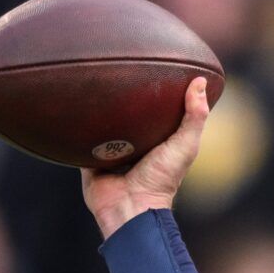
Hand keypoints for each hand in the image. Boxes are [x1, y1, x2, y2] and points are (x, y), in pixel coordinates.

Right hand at [82, 75, 209, 238]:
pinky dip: (77, 125)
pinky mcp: (89, 157)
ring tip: (94, 80)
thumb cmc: (161, 178)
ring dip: (99, 109)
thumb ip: (195, 117)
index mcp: (158, 141)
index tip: (157, 67)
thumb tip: (201, 81)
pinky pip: (80, 137)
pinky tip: (72, 103)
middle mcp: (134, 145)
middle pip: (128, 116)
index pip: (158, 112)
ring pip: (103, 123)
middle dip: (124, 97)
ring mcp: (110, 150)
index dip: (158, 94)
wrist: (129, 205)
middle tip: (120, 67)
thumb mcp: (185, 145)